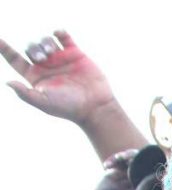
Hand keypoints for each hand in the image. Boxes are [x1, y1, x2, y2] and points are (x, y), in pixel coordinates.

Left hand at [0, 30, 114, 125]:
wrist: (94, 106)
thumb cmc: (68, 107)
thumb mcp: (43, 102)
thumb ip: (25, 93)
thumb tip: (8, 82)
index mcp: (35, 77)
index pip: (15, 60)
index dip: (5, 49)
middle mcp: (47, 66)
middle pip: (30, 48)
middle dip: (33, 49)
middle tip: (42, 58)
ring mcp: (61, 59)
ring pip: (45, 41)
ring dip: (44, 42)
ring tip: (50, 51)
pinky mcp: (75, 54)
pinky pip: (64, 37)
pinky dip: (59, 32)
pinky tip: (57, 34)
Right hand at [77, 151, 158, 189]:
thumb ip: (144, 189)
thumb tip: (158, 175)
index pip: (155, 174)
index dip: (154, 163)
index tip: (147, 159)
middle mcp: (139, 184)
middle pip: (144, 163)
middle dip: (137, 156)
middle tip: (127, 157)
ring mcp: (126, 179)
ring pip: (131, 160)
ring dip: (125, 155)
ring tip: (117, 159)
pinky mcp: (112, 176)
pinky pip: (117, 162)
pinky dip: (113, 159)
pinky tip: (107, 165)